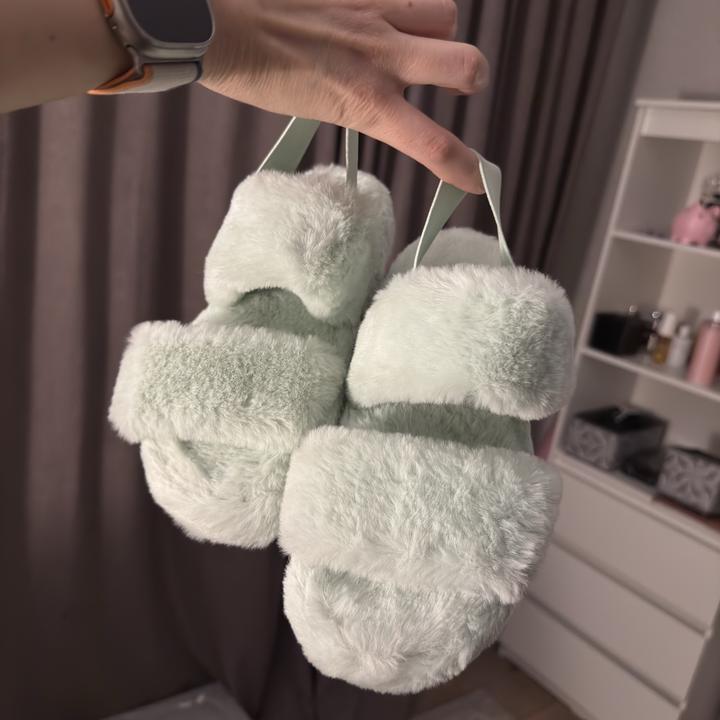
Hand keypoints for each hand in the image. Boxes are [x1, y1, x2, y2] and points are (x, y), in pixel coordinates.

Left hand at [202, 0, 488, 193]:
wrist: (216, 21)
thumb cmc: (255, 70)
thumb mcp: (316, 105)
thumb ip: (361, 100)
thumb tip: (382, 96)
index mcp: (364, 102)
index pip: (432, 143)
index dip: (463, 167)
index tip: (477, 180)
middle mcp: (380, 57)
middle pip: (468, 65)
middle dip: (472, 78)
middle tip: (460, 82)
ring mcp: (373, 12)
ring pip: (445, 14)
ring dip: (438, 29)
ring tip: (410, 35)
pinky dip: (400, 2)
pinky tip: (374, 10)